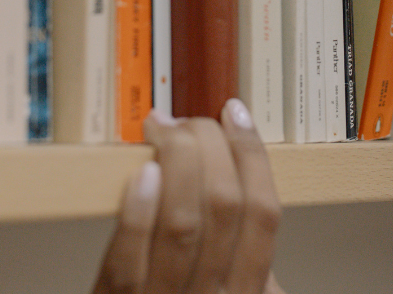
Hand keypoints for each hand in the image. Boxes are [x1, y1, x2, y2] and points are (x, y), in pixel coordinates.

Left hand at [92, 100, 285, 293]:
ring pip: (182, 224)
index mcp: (248, 293)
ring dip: (175, 165)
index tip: (236, 116)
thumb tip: (244, 167)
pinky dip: (138, 210)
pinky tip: (143, 174)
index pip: (264, 215)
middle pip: (226, 208)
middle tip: (192, 122)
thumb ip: (243, 255)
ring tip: (165, 131)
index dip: (253, 156)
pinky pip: (128, 258)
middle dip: (211, 148)